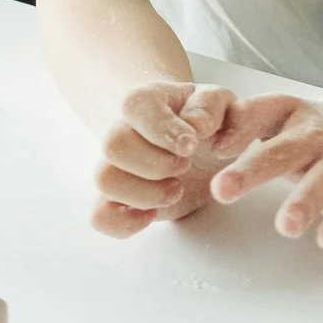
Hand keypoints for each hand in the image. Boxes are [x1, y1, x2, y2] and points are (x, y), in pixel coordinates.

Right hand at [90, 81, 236, 237]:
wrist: (202, 146)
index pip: (134, 105)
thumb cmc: (209, 120)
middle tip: (187, 165)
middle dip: (156, 164)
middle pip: (113, 145)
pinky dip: (125, 222)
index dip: (162, 129)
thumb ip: (211, 106)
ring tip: (176, 189)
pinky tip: (153, 215)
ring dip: (145, 194)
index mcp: (148, 100)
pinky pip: (99, 215)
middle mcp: (124, 130)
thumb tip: (195, 126)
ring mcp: (117, 166)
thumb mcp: (222, 102)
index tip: (191, 146)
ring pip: (104, 179)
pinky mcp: (119, 198)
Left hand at [206, 92, 322, 263]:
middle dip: (305, 202)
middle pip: (322, 178)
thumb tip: (216, 143)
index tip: (220, 189)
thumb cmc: (313, 126)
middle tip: (285, 226)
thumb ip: (246, 120)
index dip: (249, 170)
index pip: (276, 151)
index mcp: (306, 134)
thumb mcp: (281, 111)